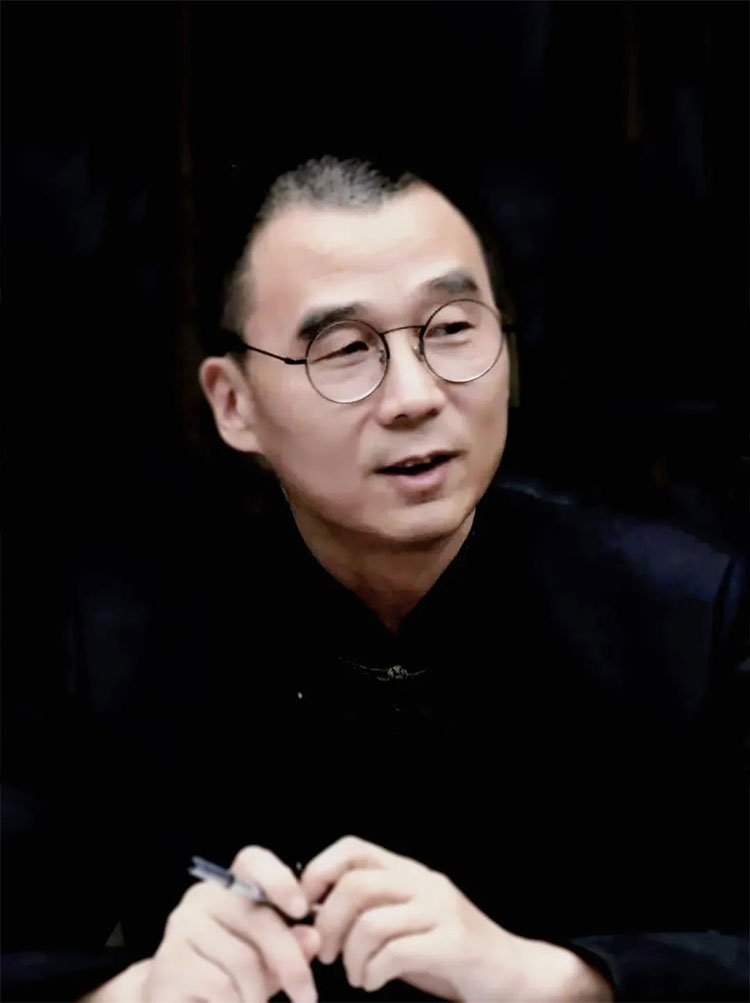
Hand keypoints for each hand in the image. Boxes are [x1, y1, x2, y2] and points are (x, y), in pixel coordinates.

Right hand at [139, 845, 319, 1002]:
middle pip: (258, 919)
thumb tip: (313, 938)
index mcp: (230, 887)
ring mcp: (182, 928)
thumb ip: (290, 947)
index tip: (301, 910)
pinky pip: (221, 986)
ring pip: (243, 960)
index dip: (279, 880)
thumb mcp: (265, 961)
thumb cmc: (228, 977)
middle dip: (291, 963)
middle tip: (308, 997)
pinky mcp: (170, 964)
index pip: (252, 862)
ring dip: (259, 994)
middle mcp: (202, 898)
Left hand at [301, 836, 612, 1001]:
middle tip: (327, 953)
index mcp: (410, 873)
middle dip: (328, 923)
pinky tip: (375, 982)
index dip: (319, 871)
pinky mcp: (454, 942)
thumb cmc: (450, 955)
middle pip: (355, 885)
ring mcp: (442, 911)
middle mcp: (425, 883)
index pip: (353, 848)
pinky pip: (395, 952)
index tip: (306, 907)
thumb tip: (313, 912)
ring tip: (358, 975)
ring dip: (352, 957)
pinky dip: (374, 972)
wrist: (514, 976)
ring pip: (371, 921)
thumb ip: (369, 912)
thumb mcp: (407, 924)